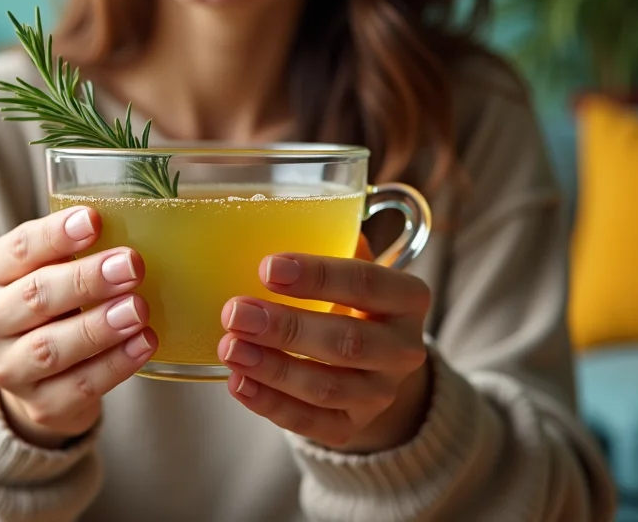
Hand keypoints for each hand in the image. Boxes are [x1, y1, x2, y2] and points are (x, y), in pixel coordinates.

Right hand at [0, 206, 155, 448]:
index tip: (94, 220)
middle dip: (85, 280)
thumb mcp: (51, 268)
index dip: (54, 235)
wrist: (37, 377)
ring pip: (50, 348)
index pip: (17, 250)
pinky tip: (143, 344)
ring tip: (139, 308)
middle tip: (131, 265)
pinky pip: (78, 386)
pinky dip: (113, 365)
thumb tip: (136, 216)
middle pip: (34, 297)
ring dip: (98, 327)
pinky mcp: (39, 406)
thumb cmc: (53, 304)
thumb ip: (76, 247)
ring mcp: (8, 369)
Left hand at [217, 250, 431, 452]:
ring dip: (273, 368)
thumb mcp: (350, 267)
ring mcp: (381, 394)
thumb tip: (266, 209)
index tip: (267, 269)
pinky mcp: (353, 427)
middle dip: (286, 327)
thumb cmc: (350, 301)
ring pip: (326, 387)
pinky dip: (271, 405)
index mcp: (408, 298)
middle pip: (346, 342)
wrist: (372, 366)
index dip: (318, 276)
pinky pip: (312, 423)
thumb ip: (326, 243)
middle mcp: (404, 350)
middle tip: (236, 312)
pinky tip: (238, 383)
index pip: (367, 283)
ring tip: (229, 347)